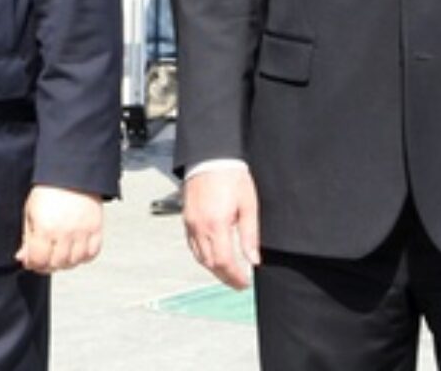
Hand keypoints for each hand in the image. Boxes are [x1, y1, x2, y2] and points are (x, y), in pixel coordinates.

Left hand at [15, 185, 103, 273]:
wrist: (71, 174)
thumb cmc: (48, 191)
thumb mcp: (30, 212)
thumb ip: (26, 238)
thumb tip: (23, 258)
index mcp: (45, 228)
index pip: (39, 260)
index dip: (33, 264)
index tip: (32, 261)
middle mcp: (65, 233)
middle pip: (57, 264)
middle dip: (48, 265)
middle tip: (45, 258)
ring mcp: (82, 232)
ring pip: (75, 262)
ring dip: (65, 262)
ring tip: (59, 253)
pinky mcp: (96, 229)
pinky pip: (91, 254)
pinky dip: (83, 256)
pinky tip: (75, 250)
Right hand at [183, 169, 259, 288]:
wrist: (210, 157)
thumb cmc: (231, 177)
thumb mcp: (249, 206)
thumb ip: (250, 235)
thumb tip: (253, 260)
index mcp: (217, 225)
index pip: (224, 262)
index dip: (235, 277)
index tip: (245, 283)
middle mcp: (200, 227)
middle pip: (210, 264)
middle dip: (225, 277)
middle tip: (239, 283)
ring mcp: (190, 223)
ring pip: (199, 256)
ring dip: (213, 269)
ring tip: (228, 273)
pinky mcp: (186, 218)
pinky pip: (192, 245)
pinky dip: (203, 256)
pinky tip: (213, 256)